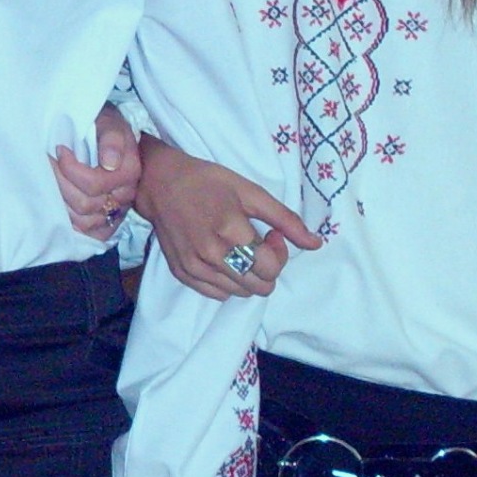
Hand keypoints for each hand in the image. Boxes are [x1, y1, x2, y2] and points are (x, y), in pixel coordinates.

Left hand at [52, 104, 141, 240]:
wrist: (111, 137)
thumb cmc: (107, 127)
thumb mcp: (111, 122)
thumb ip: (112, 138)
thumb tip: (109, 162)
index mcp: (129, 172)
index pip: (94, 184)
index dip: (70, 169)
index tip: (59, 150)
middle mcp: (125, 196)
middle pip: (84, 204)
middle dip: (59, 183)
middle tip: (46, 163)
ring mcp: (116, 212)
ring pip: (82, 222)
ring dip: (59, 202)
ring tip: (49, 181)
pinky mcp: (107, 223)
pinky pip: (87, 235)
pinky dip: (70, 225)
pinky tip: (58, 206)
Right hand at [139, 135, 321, 299]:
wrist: (161, 183)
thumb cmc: (209, 182)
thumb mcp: (252, 192)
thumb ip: (286, 220)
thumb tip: (316, 244)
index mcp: (232, 230)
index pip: (271, 268)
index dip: (280, 253)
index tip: (271, 235)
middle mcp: (212, 254)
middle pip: (258, 286)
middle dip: (267, 268)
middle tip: (257, 244)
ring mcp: (195, 267)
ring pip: (240, 293)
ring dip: (248, 276)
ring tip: (239, 249)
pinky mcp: (182, 273)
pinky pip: (218, 294)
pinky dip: (228, 282)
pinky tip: (223, 258)